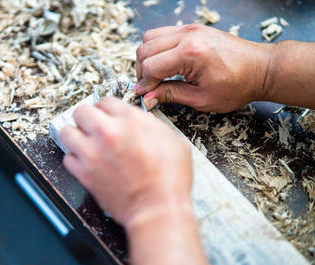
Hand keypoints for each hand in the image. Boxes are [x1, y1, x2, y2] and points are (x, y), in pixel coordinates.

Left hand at [59, 97, 192, 227]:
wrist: (158, 208)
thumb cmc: (169, 179)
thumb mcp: (173, 140)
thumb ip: (152, 125)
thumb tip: (141, 121)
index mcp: (131, 120)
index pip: (106, 101)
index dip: (106, 108)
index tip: (106, 114)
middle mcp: (108, 132)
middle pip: (81, 111)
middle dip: (87, 117)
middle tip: (92, 125)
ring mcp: (93, 152)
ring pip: (67, 131)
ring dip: (75, 134)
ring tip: (83, 140)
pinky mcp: (84, 173)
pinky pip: (68, 158)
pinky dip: (75, 158)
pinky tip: (85, 161)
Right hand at [135, 24, 271, 112]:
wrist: (260, 69)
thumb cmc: (237, 85)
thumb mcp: (201, 98)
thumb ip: (170, 95)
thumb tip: (147, 99)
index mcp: (191, 54)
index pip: (151, 67)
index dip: (144, 85)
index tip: (145, 96)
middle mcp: (188, 35)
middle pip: (145, 49)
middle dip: (142, 71)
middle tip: (150, 87)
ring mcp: (190, 29)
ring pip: (150, 38)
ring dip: (147, 57)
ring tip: (156, 75)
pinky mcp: (192, 28)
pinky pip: (163, 33)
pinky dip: (157, 48)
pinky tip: (165, 63)